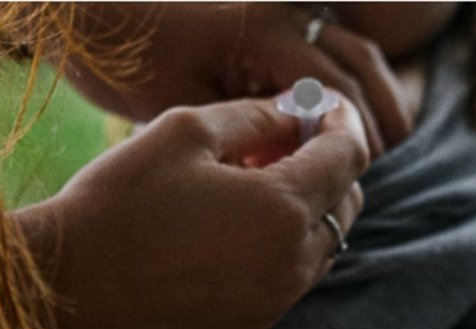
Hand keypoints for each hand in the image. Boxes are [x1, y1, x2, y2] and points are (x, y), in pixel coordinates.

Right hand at [25, 94, 368, 328]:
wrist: (65, 291)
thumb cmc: (118, 203)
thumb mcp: (186, 133)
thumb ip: (255, 117)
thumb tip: (293, 113)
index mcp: (284, 210)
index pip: (348, 156)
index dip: (340, 121)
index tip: (318, 106)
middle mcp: (292, 263)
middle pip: (347, 203)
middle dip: (329, 166)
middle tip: (282, 141)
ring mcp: (274, 302)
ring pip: (322, 244)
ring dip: (307, 208)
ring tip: (253, 184)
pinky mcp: (250, 325)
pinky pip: (291, 277)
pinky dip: (284, 245)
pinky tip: (236, 227)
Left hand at [58, 3, 411, 155]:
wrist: (94, 21)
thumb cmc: (131, 64)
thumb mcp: (188, 107)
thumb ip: (245, 130)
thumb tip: (287, 164)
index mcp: (264, 32)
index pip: (335, 86)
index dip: (355, 130)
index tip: (361, 166)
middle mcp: (279, 14)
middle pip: (358, 58)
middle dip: (380, 108)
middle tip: (381, 153)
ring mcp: (276, 13)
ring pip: (349, 48)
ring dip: (367, 91)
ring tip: (373, 138)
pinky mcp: (265, 22)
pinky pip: (322, 50)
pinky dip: (337, 85)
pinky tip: (330, 123)